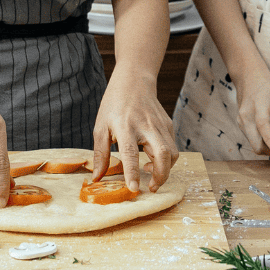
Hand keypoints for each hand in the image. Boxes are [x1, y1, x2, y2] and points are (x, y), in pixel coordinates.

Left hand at [92, 70, 178, 192]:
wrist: (134, 81)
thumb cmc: (114, 105)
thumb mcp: (100, 127)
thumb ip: (100, 154)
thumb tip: (97, 178)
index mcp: (125, 126)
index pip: (131, 153)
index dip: (133, 173)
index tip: (134, 189)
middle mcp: (146, 126)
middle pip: (163, 154)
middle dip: (161, 176)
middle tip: (151, 188)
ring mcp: (160, 125)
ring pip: (172, 153)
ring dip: (165, 169)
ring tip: (150, 171)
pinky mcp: (168, 125)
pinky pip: (172, 147)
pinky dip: (167, 159)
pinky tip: (153, 158)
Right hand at [233, 68, 269, 156]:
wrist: (247, 77)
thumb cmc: (266, 86)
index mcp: (258, 106)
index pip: (263, 127)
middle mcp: (246, 116)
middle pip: (256, 143)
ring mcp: (240, 121)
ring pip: (253, 144)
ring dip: (266, 146)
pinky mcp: (240, 124)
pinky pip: (251, 139)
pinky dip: (261, 141)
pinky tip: (269, 134)